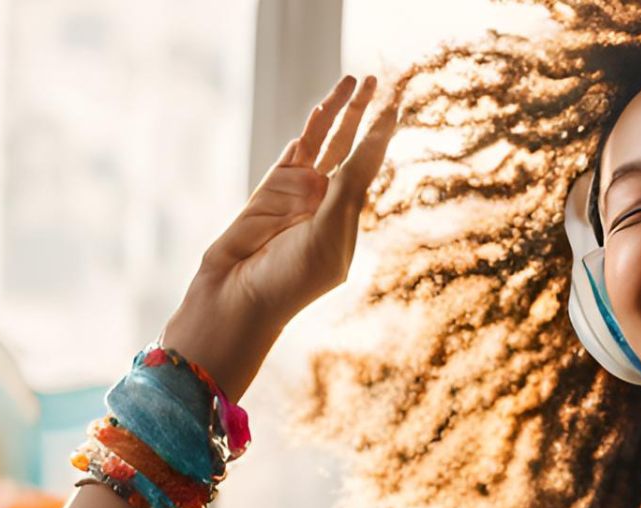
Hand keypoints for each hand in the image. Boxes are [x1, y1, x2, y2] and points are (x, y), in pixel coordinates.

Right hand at [164, 73, 397, 400]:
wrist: (241, 293)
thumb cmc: (292, 275)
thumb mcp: (330, 232)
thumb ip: (348, 187)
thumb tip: (367, 146)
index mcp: (347, 217)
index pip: (368, 165)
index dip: (382, 134)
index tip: (398, 105)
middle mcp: (325, 201)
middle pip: (349, 145)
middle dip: (363, 113)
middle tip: (379, 80)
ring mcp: (295, 193)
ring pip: (321, 141)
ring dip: (337, 111)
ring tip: (353, 80)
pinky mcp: (267, 189)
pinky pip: (292, 153)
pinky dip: (306, 132)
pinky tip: (321, 113)